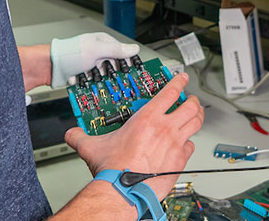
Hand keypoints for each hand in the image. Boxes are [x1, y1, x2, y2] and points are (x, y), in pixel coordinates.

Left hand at [49, 32, 138, 87]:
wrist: (49, 66)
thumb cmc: (69, 53)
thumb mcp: (97, 50)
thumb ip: (117, 50)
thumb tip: (134, 48)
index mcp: (103, 42)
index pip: (122, 51)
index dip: (128, 62)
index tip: (134, 72)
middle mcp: (97, 52)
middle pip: (113, 65)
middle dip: (113, 74)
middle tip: (114, 80)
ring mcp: (90, 63)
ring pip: (103, 76)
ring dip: (101, 81)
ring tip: (97, 81)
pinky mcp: (83, 74)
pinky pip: (93, 82)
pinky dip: (92, 85)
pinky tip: (89, 85)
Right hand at [64, 73, 204, 199]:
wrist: (124, 191)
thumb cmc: (114, 169)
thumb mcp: (93, 147)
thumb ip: (80, 137)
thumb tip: (72, 134)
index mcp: (147, 118)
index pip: (171, 91)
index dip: (179, 81)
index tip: (182, 78)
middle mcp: (165, 129)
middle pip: (190, 106)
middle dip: (192, 100)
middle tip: (190, 99)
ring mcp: (175, 144)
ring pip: (196, 124)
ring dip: (197, 117)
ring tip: (195, 115)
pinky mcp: (179, 161)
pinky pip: (191, 147)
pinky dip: (190, 143)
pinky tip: (185, 144)